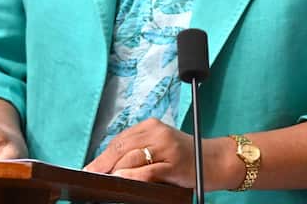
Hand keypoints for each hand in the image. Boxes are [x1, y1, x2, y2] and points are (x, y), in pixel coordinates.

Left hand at [83, 118, 199, 187]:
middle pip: (121, 147)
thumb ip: (138, 151)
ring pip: (131, 157)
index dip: (102, 156)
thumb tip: (110, 166)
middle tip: (89, 175)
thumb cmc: (186, 156)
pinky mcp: (174, 162)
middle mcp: (156, 132)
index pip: (119, 140)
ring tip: (102, 178)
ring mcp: (165, 146)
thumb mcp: (160, 147)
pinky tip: (121, 179)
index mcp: (150, 126)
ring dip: (113, 169)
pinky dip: (132, 175)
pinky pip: (147, 169)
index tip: (89, 168)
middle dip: (103, 163)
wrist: (217, 160)